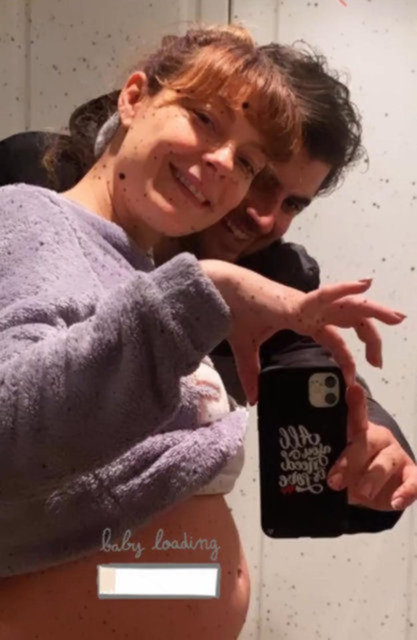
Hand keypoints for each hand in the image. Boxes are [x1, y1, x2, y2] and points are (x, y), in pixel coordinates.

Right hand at [201, 260, 405, 402]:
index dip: (346, 355)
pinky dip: (346, 290)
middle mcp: (309, 309)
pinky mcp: (296, 301)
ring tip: (397, 318)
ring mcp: (305, 303)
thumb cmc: (233, 314)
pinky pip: (326, 296)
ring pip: (348, 306)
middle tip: (380, 359)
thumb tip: (253, 400)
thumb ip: (251, 374)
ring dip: (373, 311)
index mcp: (301, 318)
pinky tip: (365, 284)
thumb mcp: (246, 351)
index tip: (354, 376)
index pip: (333, 336)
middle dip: (370, 334)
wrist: (217, 293)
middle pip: (349, 319)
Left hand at [327, 383, 416, 510]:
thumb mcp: (337, 463)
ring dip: (372, 478)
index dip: (355, 403)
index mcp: (359, 431)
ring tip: (360, 494)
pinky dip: (405, 492)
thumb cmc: (352, 470)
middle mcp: (379, 439)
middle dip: (349, 460)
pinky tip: (395, 502)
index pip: (355, 415)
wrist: (374, 490)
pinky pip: (414, 481)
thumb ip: (325, 455)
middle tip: (333, 480)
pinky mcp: (411, 475)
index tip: (352, 390)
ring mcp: (396, 456)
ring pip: (386, 462)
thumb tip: (298, 458)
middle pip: (367, 442)